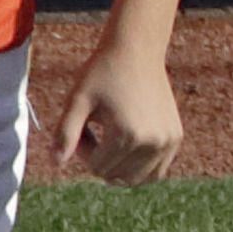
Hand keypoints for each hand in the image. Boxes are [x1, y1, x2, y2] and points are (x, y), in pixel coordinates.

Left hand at [54, 40, 183, 184]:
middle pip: (115, 175)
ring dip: (118, 165)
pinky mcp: (176, 138)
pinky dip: (138, 166)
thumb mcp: (76, 101)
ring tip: (110, 135)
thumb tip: (56, 163)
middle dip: (99, 159)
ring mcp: (169, 142)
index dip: (82, 149)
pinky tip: (126, 142)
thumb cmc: (101, 74)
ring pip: (136, 179)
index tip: (82, 123)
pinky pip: (156, 172)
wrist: (136, 52)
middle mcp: (153, 143)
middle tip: (94, 129)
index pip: (96, 167)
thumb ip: (64, 134)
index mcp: (127, 136)